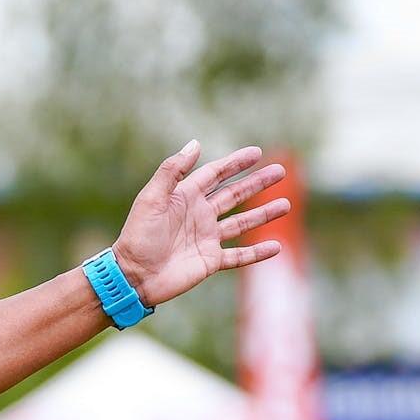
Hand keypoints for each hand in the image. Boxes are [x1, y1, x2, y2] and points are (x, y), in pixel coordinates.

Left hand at [109, 142, 290, 306]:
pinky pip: (239, 256)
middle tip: (280, 171)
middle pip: (234, 195)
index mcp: (186, 197)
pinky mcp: (210, 261)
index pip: (216, 174)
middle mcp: (199, 216)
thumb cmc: (138, 235)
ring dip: (264, 214)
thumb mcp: (152, 198)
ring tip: (286, 204)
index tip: (256, 152)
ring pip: (242, 223)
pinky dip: (257, 253)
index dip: (235, 163)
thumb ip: (173, 170)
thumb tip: (196, 143)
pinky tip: (276, 246)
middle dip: (256, 183)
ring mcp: (207, 239)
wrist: (132, 275)